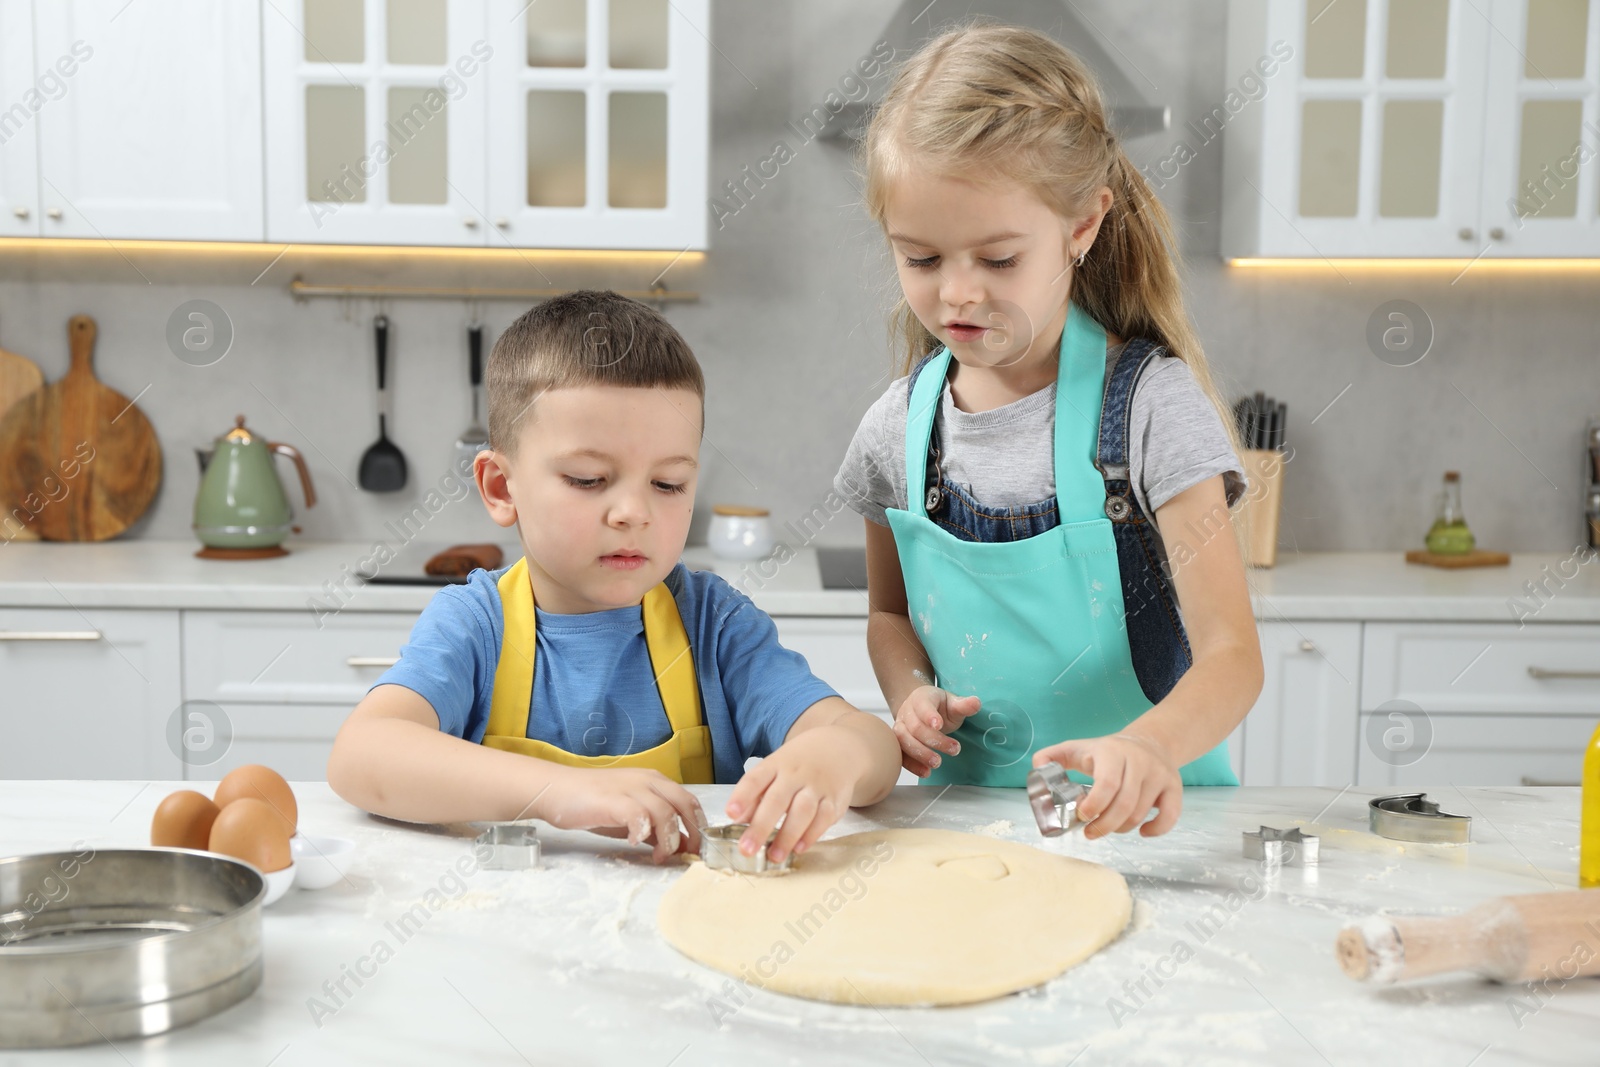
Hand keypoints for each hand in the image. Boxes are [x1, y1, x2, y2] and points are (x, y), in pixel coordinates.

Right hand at [531, 765, 706, 862]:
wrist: (558, 791)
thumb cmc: (594, 804)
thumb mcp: (632, 817)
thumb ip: (656, 828)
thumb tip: (682, 845)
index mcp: (655, 781)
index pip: (689, 800)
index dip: (698, 826)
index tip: (696, 848)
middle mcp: (647, 781)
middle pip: (684, 804)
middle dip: (692, 832)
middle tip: (686, 855)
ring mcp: (631, 788)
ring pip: (665, 812)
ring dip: (667, 839)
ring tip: (657, 855)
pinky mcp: (614, 800)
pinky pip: (639, 816)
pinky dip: (642, 832)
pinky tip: (634, 843)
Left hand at [725, 727, 860, 863]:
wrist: (836, 747)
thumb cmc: (796, 766)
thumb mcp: (772, 771)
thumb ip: (755, 796)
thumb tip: (737, 821)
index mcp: (775, 765)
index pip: (755, 779)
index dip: (742, 796)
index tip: (731, 813)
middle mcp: (795, 774)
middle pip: (777, 799)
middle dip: (761, 826)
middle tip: (747, 849)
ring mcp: (817, 786)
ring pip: (803, 811)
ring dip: (787, 836)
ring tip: (774, 856)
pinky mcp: (834, 799)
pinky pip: (824, 818)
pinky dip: (811, 835)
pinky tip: (798, 849)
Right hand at [892, 685, 980, 776]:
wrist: (921, 709)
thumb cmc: (939, 707)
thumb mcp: (952, 703)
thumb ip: (963, 705)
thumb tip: (976, 702)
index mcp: (920, 698)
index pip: (922, 705)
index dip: (929, 715)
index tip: (939, 725)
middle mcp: (906, 712)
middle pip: (914, 727)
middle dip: (933, 740)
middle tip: (954, 750)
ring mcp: (900, 727)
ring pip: (903, 741)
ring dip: (920, 754)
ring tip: (937, 763)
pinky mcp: (898, 743)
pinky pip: (901, 754)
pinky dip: (911, 765)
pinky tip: (926, 772)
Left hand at [1031, 733, 1182, 838]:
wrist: (1150, 742)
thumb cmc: (1108, 751)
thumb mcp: (1078, 748)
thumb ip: (1052, 757)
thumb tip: (1036, 768)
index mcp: (1112, 752)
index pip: (1107, 783)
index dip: (1094, 805)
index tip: (1082, 817)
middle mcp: (1139, 762)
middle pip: (1125, 803)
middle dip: (1104, 825)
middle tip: (1090, 833)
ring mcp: (1160, 775)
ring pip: (1141, 813)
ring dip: (1121, 828)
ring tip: (1107, 827)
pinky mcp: (1174, 787)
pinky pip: (1171, 816)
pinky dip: (1156, 830)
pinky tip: (1141, 831)